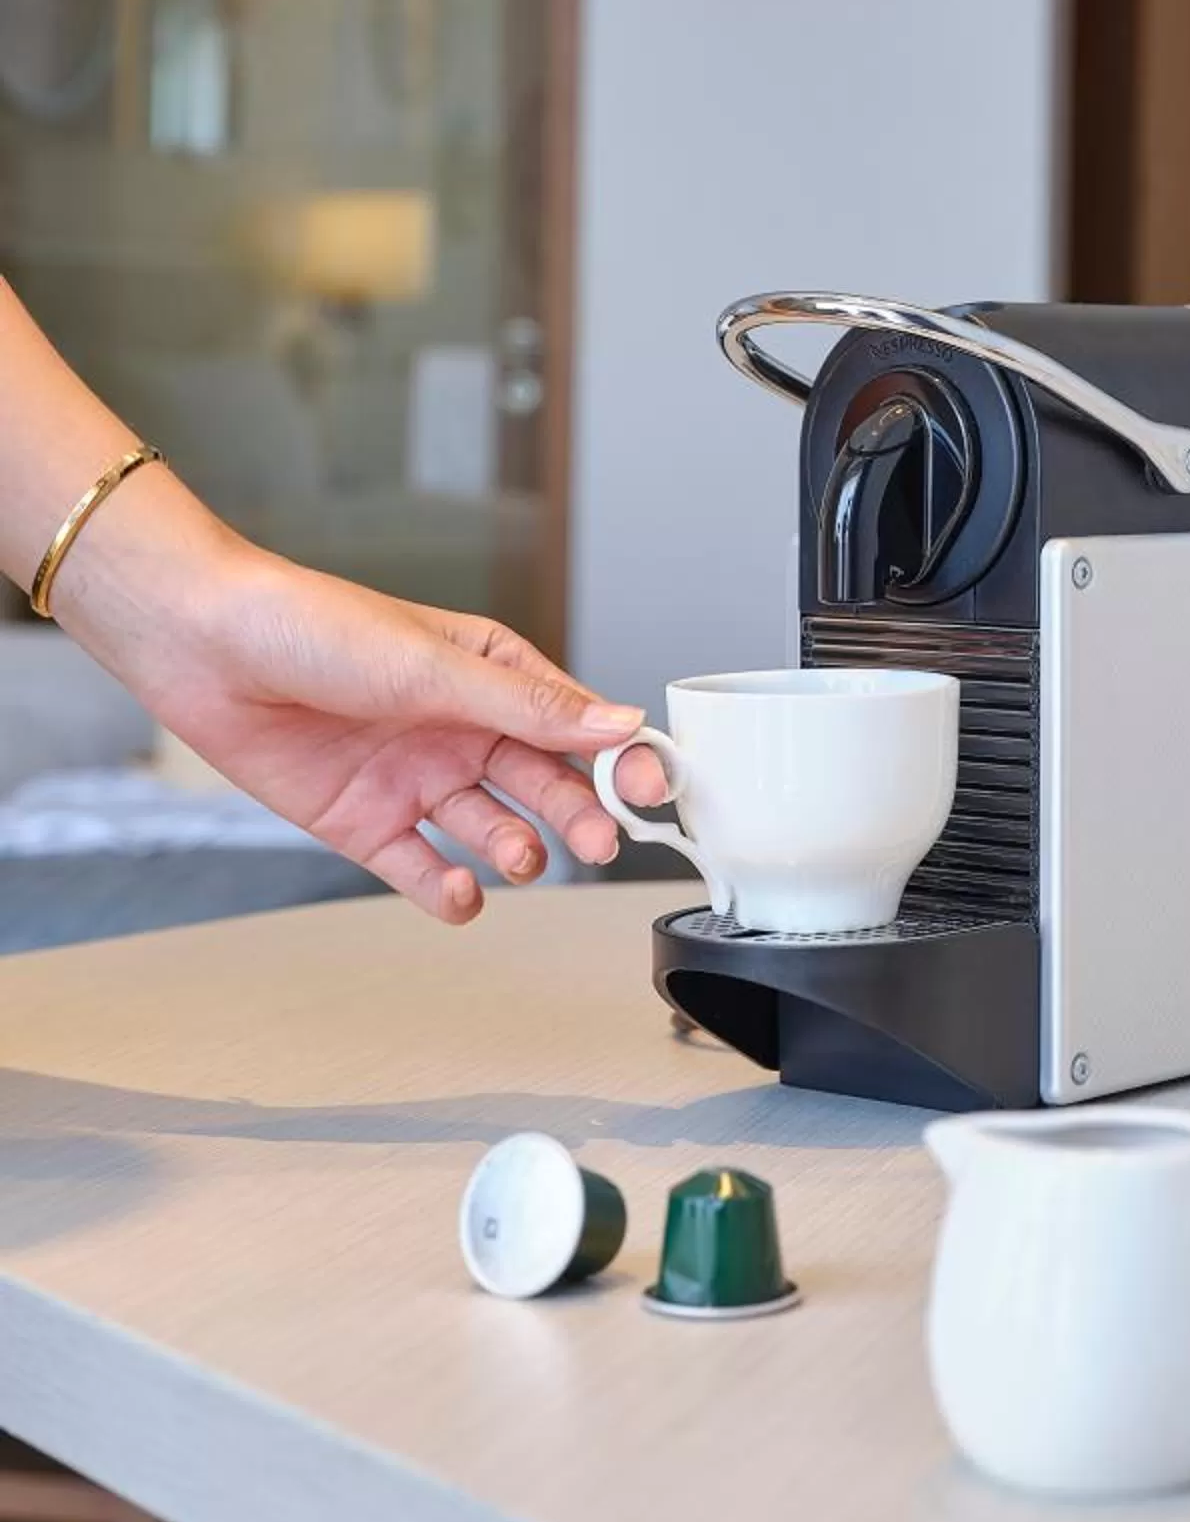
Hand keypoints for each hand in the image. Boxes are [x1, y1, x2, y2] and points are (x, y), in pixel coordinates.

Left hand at [54, 479, 645, 923]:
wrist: (205, 648)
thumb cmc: (314, 626)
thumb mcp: (434, 665)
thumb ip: (528, 705)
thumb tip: (619, 722)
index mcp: (489, 672)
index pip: (575, 720)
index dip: (619, 756)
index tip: (653, 787)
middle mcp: (459, 727)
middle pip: (543, 782)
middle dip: (579, 813)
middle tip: (603, 842)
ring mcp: (414, 777)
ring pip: (490, 828)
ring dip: (515, 849)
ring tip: (521, 858)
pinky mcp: (365, 822)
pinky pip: (420, 866)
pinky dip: (445, 888)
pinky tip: (461, 894)